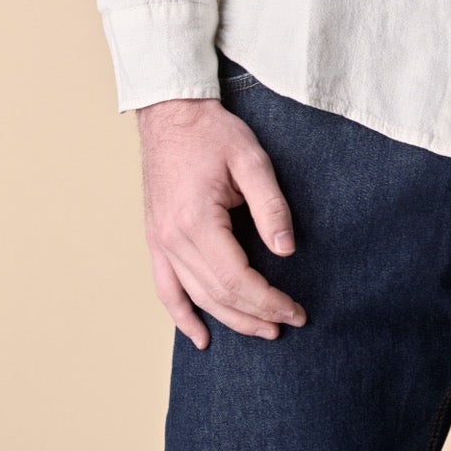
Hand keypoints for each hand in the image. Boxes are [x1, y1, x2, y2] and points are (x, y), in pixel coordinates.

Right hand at [137, 97, 306, 350]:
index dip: (267, 301)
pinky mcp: (155, 239)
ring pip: (194, 297)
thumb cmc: (212, 133)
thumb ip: (271, 206)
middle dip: (255, 315)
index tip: (295, 310)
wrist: (172, 114)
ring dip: (228, 320)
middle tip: (288, 324)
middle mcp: (172, 238)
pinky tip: (200, 336)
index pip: (236, 280)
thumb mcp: (252, 159)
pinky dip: (182, 316)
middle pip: (217, 295)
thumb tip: (286, 249)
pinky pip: (165, 289)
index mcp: (196, 221)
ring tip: (261, 330)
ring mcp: (159, 241)